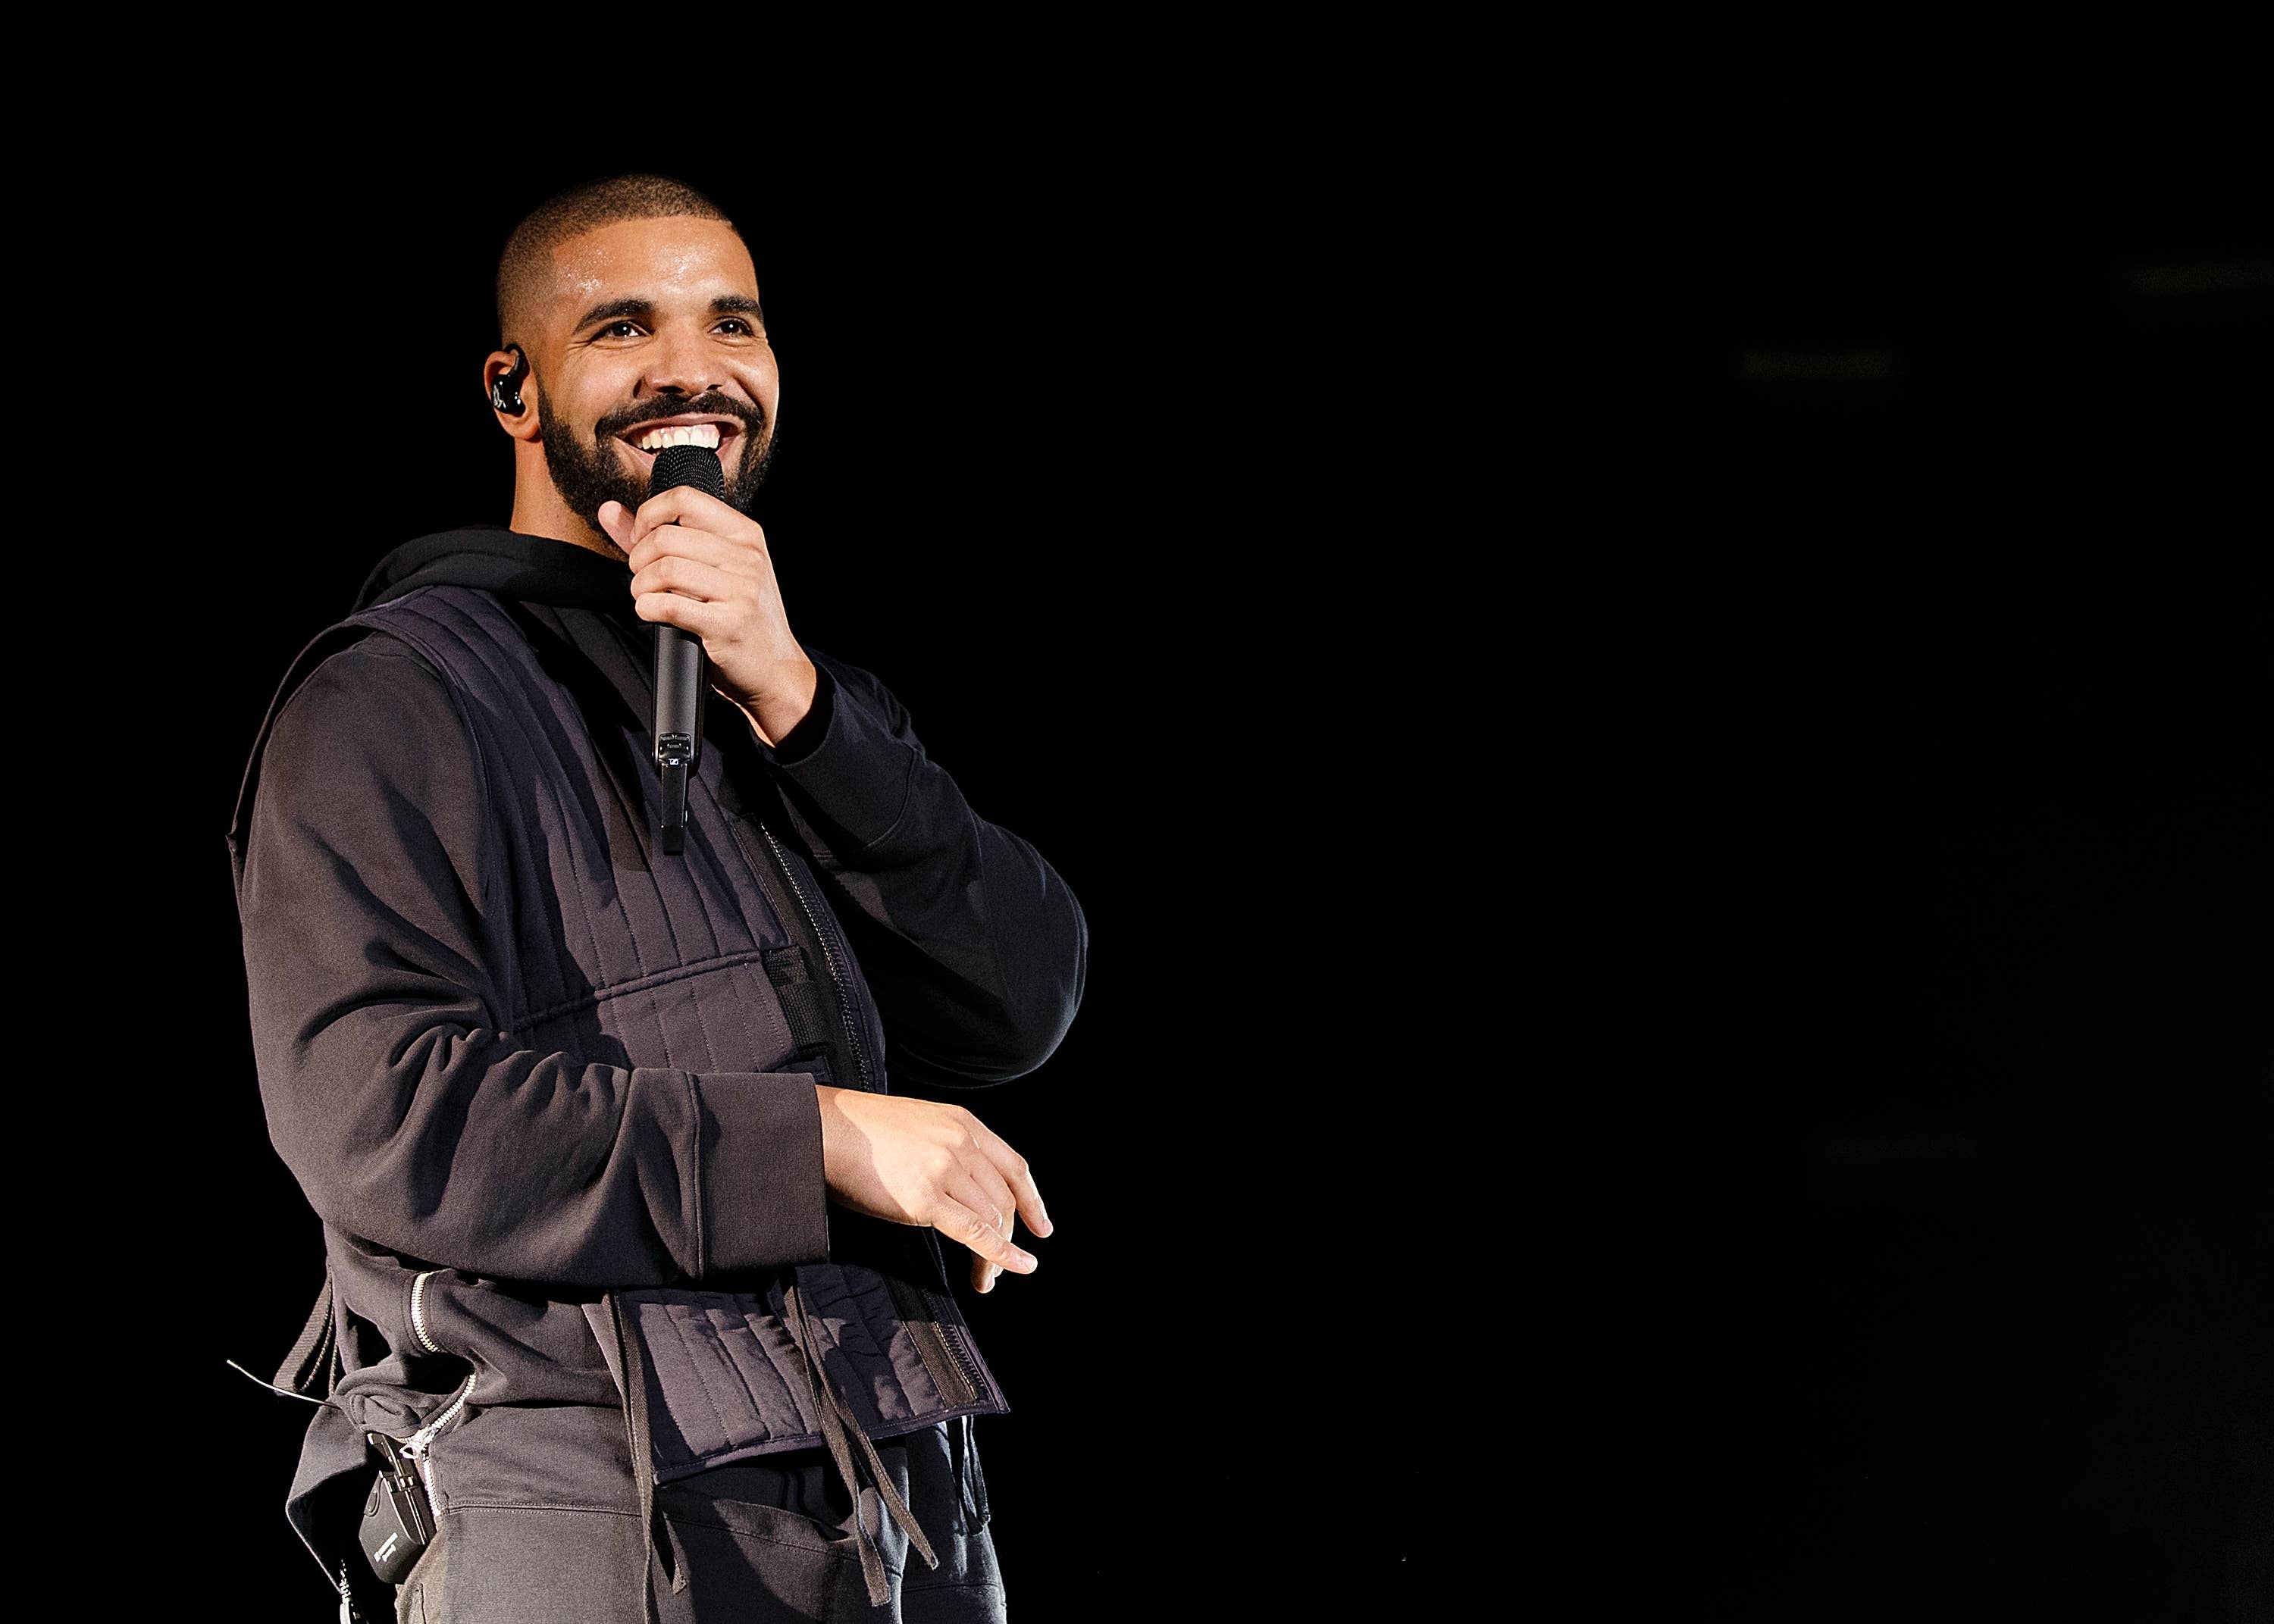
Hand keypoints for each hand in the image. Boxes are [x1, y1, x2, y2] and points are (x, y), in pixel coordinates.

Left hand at [596, 490, 817, 747]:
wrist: (775, 668)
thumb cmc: (738, 614)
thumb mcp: (713, 567)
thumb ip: (658, 535)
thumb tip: (607, 510)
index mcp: (745, 533)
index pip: (684, 498)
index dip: (649, 515)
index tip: (642, 539)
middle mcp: (747, 557)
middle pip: (667, 537)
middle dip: (639, 558)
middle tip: (643, 578)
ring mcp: (742, 590)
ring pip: (665, 569)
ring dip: (641, 586)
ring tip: (647, 597)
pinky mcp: (729, 624)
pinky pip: (670, 605)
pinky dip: (648, 608)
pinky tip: (653, 613)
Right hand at [813, 1087, 1051, 1293]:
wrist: (826, 1130)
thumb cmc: (863, 1133)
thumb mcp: (922, 1125)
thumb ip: (950, 1149)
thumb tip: (966, 1191)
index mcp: (964, 1123)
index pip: (1015, 1167)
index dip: (1032, 1201)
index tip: (1041, 1227)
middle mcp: (962, 1144)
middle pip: (1004, 1199)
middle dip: (1010, 1238)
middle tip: (1006, 1267)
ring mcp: (945, 1171)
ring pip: (991, 1220)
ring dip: (997, 1256)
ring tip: (987, 1278)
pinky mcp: (924, 1200)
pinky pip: (974, 1233)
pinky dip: (998, 1255)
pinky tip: (1008, 1271)